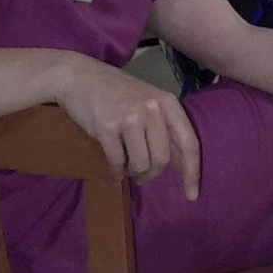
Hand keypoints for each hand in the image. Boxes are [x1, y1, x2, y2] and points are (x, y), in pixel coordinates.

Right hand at [55, 58, 201, 199]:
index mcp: (168, 103)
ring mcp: (129, 117)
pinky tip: (113, 166)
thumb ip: (165, 129)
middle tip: (141, 175)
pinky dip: (115, 170)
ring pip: (140, 164)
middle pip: (161, 159)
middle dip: (151, 174)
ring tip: (124, 164)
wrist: (80, 77)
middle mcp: (152, 108)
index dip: (192, 172)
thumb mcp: (149, 102)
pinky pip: (117, 162)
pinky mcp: (106, 126)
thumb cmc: (118, 93)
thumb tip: (180, 164)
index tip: (191, 195)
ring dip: (131, 171)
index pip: (188, 143)